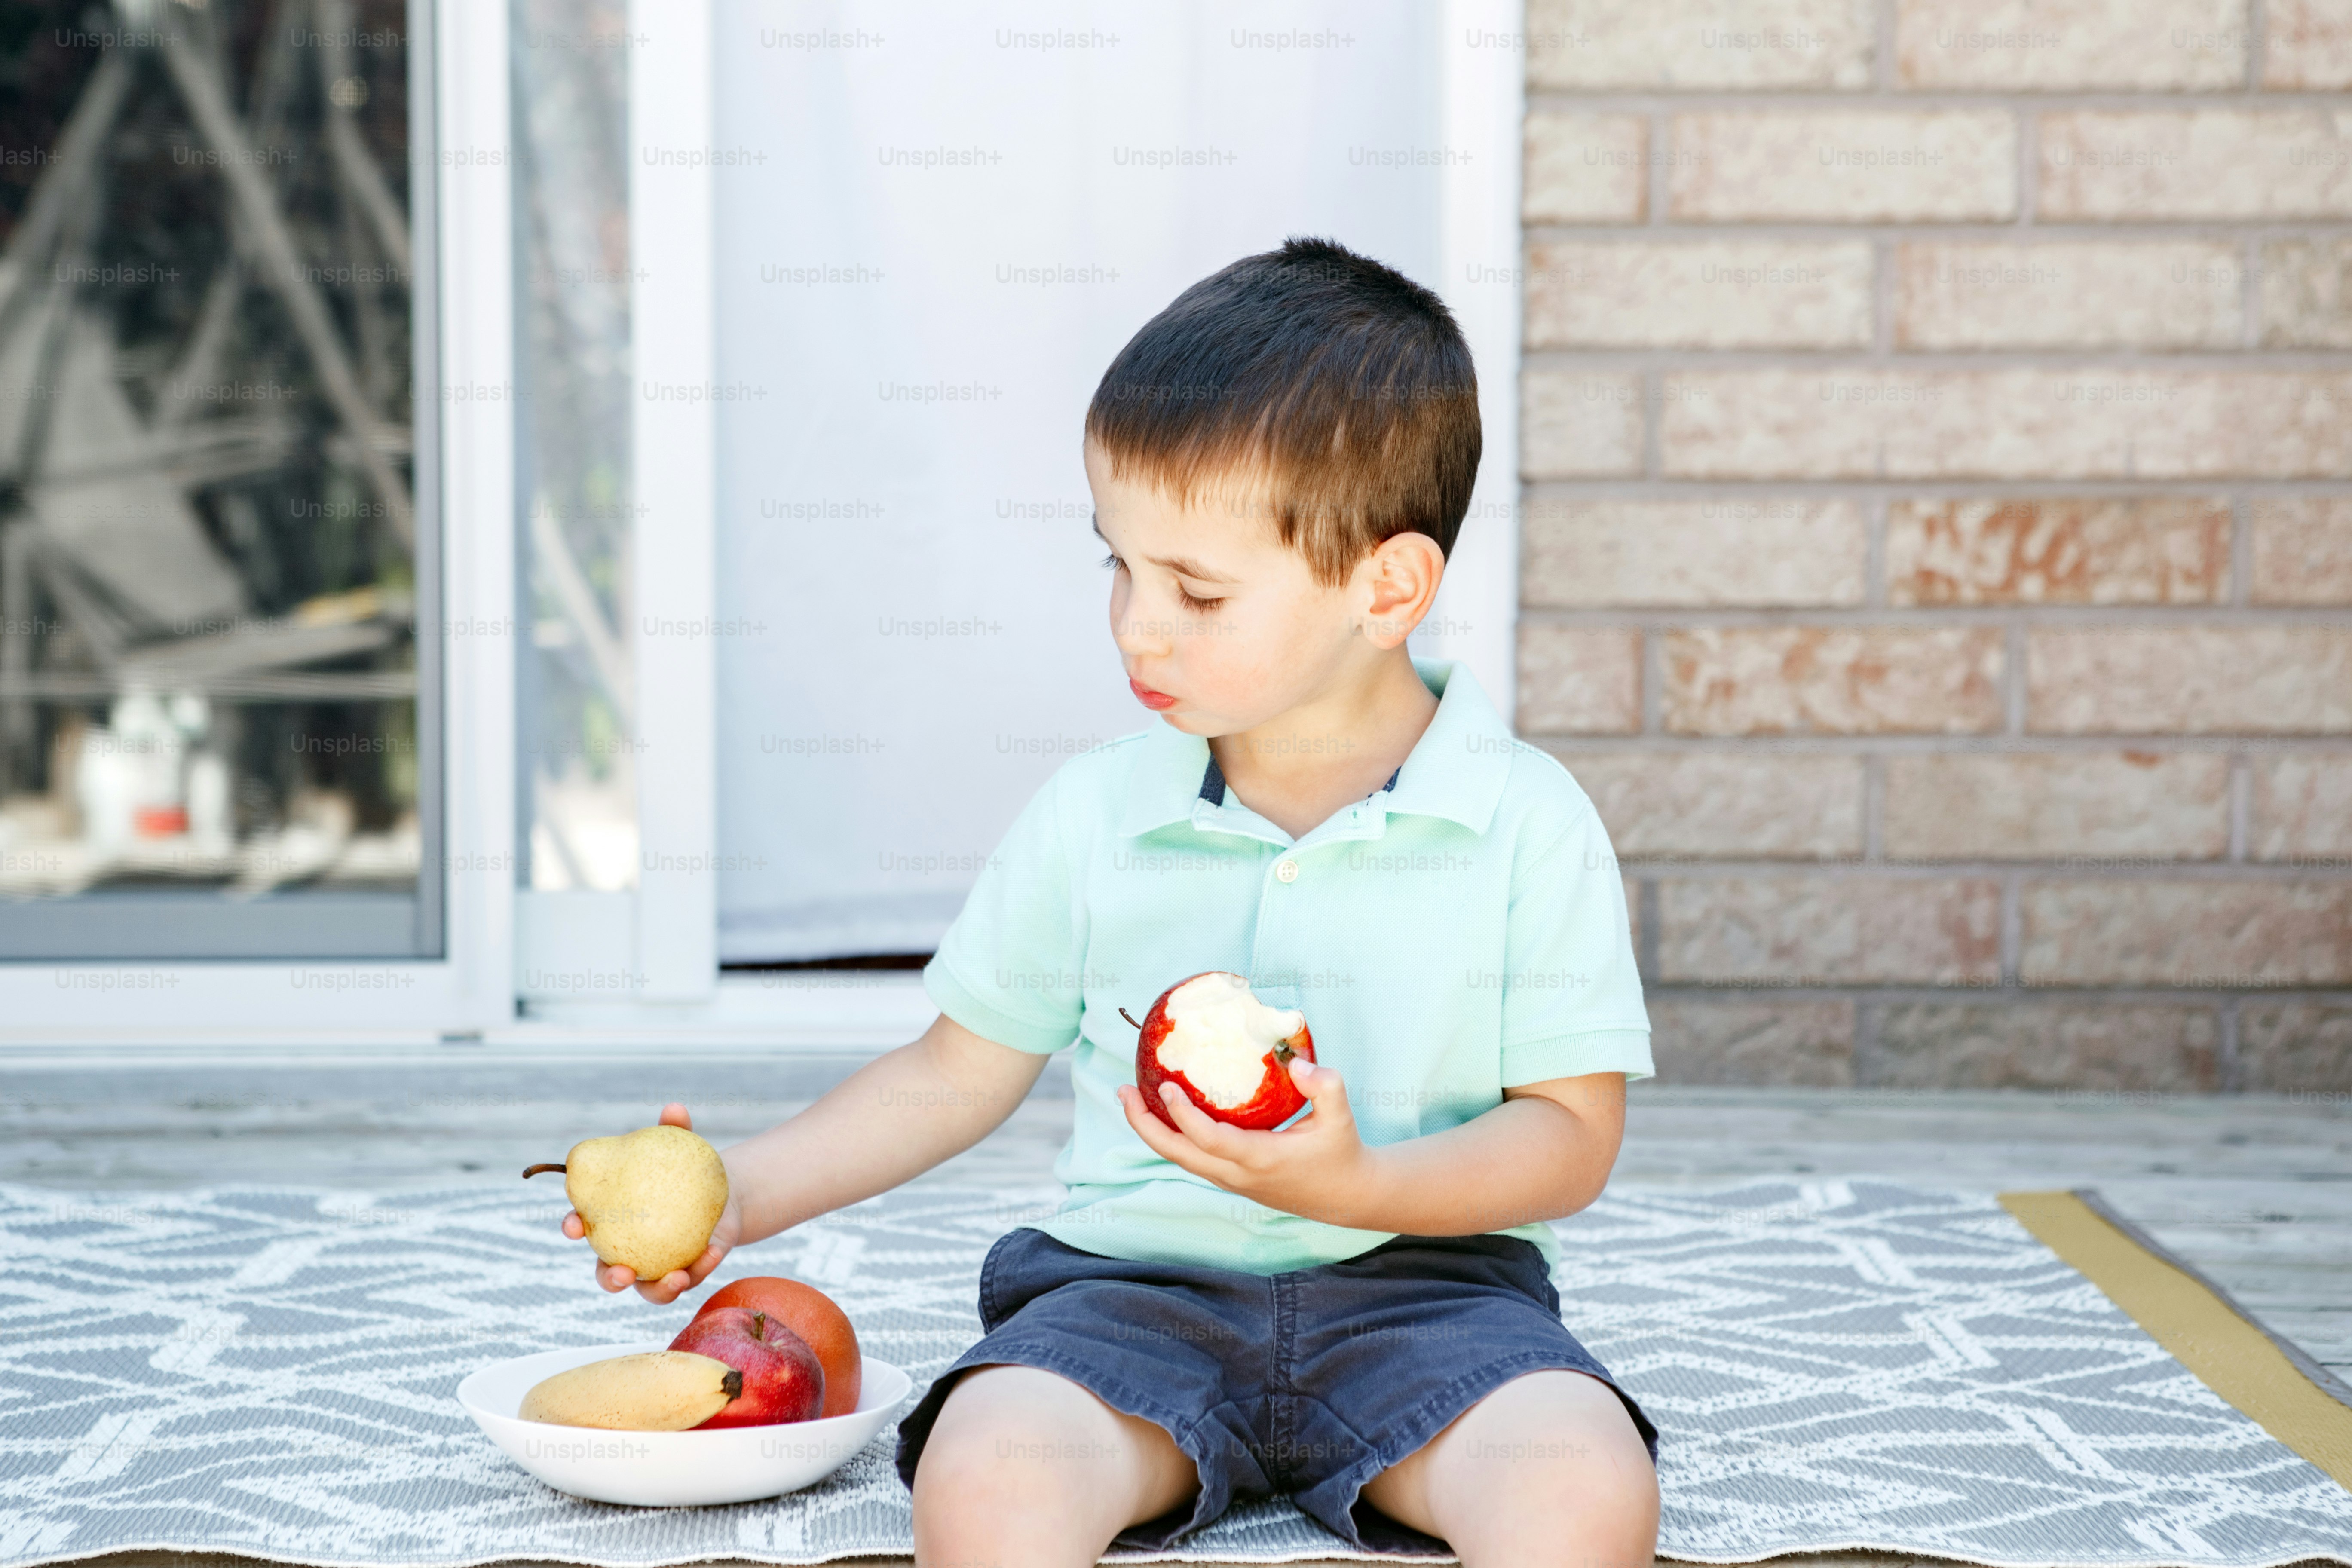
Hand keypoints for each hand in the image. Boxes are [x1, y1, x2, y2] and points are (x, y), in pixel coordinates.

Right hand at [561, 1101, 742, 1303]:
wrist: (722, 1193)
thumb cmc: (686, 1169)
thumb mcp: (682, 1148)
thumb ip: (675, 1129)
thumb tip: (673, 1109)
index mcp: (612, 1220)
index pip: (583, 1225)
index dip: (573, 1226)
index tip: (574, 1225)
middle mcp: (629, 1250)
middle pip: (607, 1273)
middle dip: (610, 1279)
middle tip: (623, 1273)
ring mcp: (658, 1266)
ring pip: (649, 1291)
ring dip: (659, 1290)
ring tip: (676, 1279)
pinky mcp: (689, 1271)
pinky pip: (693, 1275)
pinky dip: (702, 1266)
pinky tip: (714, 1251)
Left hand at [1115, 1057, 1382, 1228]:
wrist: (1347, 1196)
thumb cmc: (1342, 1152)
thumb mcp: (1340, 1116)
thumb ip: (1324, 1085)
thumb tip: (1294, 1062)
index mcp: (1259, 1159)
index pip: (1208, 1140)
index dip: (1182, 1114)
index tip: (1165, 1085)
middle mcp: (1237, 1175)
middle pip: (1177, 1154)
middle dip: (1144, 1125)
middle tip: (1123, 1091)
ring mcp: (1232, 1181)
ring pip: (1180, 1159)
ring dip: (1152, 1130)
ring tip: (1132, 1098)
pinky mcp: (1232, 1179)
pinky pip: (1192, 1158)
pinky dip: (1172, 1136)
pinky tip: (1166, 1112)